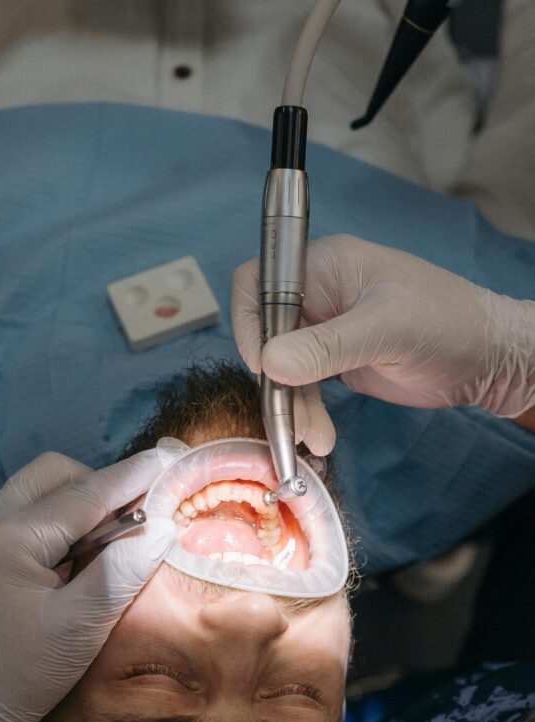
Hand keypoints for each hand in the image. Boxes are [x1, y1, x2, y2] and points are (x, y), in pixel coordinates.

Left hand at [0, 451, 175, 721]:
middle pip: (53, 475)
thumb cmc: (21, 679)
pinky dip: (50, 524)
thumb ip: (122, 571)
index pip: (85, 492)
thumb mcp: (81, 628)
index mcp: (9, 539)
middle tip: (134, 520)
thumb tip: (164, 525)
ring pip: (33, 491)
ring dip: (74, 505)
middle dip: (98, 486)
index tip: (171, 458)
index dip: (133, 475)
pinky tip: (68, 562)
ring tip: (101, 547)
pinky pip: (16, 515)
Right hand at [232, 234, 534, 451]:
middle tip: (291, 418)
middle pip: (264, 332)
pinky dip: (305, 413)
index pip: (259, 283)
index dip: (249, 323)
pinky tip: (320, 437)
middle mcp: (318, 294)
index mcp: (325, 266)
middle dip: (274, 379)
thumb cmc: (447, 323)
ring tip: (315, 438)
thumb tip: (268, 363)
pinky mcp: (334, 361)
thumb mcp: (387, 329)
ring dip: (291, 405)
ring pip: (281, 367)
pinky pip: (301, 387)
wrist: (488, 359)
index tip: (263, 365)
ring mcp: (324, 330)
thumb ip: (327, 346)